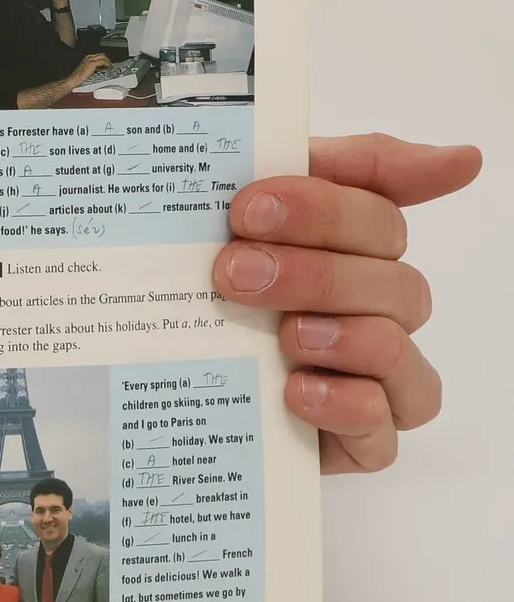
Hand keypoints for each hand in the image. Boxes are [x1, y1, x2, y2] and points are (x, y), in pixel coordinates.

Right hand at [67, 53, 111, 87]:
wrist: (73, 80)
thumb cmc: (78, 78)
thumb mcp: (86, 71)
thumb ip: (93, 68)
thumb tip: (101, 70)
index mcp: (87, 58)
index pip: (99, 55)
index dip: (105, 59)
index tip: (108, 64)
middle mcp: (88, 57)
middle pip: (102, 54)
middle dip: (107, 60)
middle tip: (110, 66)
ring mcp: (90, 60)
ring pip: (103, 56)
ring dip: (108, 61)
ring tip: (110, 67)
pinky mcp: (92, 64)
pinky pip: (103, 61)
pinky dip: (107, 64)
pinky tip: (108, 68)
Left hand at [212, 134, 481, 472]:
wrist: (135, 371)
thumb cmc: (201, 274)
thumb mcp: (243, 205)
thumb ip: (341, 166)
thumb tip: (465, 159)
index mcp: (353, 249)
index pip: (379, 216)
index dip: (323, 207)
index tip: (251, 205)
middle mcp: (374, 311)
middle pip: (393, 284)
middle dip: (316, 272)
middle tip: (235, 270)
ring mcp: (369, 379)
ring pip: (397, 352)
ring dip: (343, 336)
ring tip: (283, 333)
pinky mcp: (351, 442)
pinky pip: (381, 434)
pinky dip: (346, 407)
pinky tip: (298, 390)